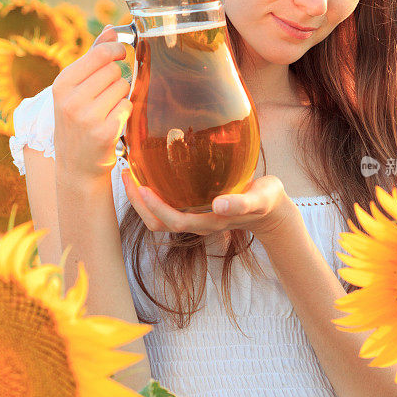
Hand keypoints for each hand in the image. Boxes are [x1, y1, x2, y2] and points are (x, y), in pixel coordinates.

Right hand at [52, 25, 131, 181]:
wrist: (76, 165)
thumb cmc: (78, 120)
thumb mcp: (75, 88)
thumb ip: (93, 57)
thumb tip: (110, 29)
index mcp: (62, 84)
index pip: (100, 53)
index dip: (115, 51)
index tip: (119, 55)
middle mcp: (71, 100)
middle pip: (115, 71)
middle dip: (116, 80)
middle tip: (105, 96)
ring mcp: (88, 118)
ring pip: (124, 88)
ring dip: (121, 97)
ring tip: (106, 111)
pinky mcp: (105, 133)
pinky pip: (128, 107)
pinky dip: (124, 113)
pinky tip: (112, 123)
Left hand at [121, 171, 296, 239]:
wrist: (269, 208)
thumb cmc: (265, 200)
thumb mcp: (260, 198)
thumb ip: (241, 202)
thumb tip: (219, 204)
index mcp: (209, 222)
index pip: (175, 222)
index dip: (156, 208)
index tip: (143, 187)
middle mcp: (197, 222)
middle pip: (158, 223)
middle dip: (139, 203)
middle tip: (126, 175)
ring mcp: (193, 217)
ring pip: (158, 217)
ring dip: (141, 200)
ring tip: (130, 174)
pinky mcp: (193, 209)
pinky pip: (166, 206)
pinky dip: (151, 194)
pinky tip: (149, 173)